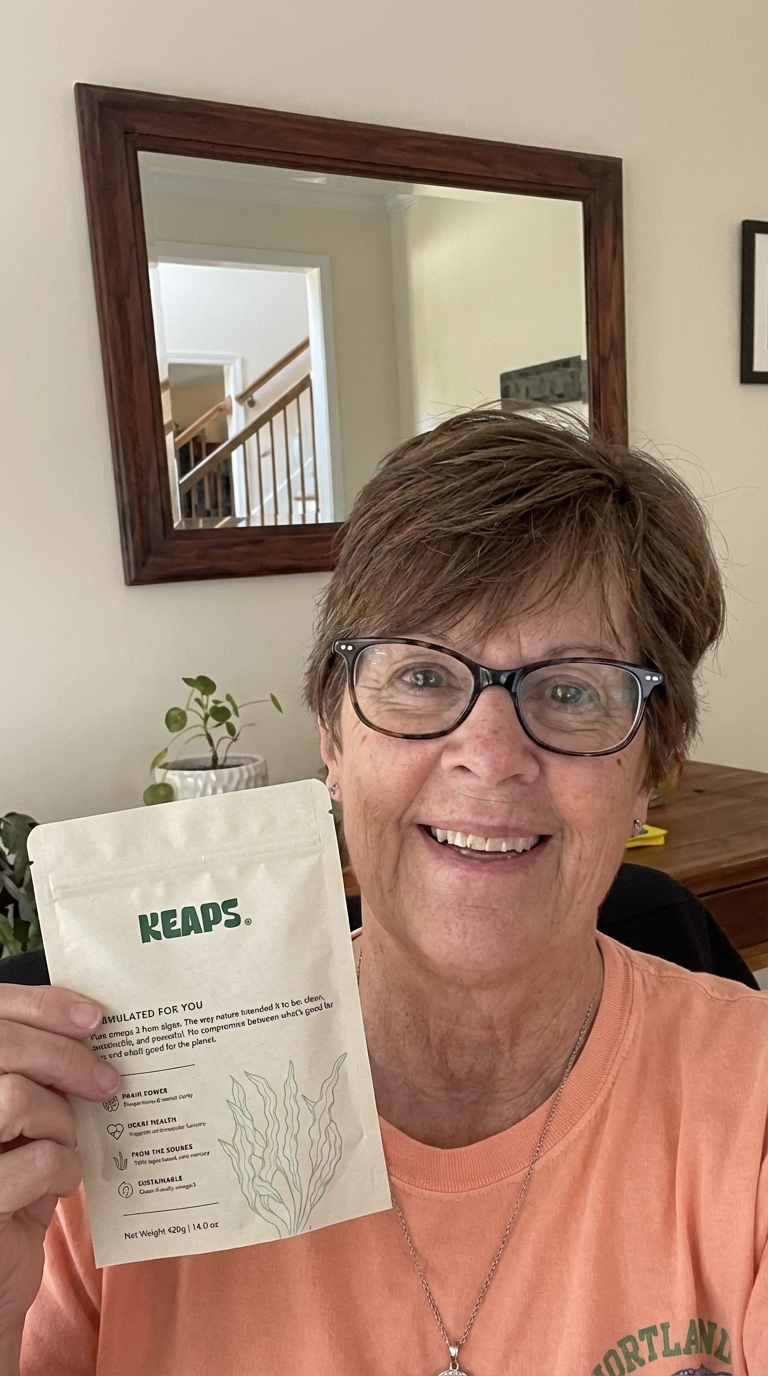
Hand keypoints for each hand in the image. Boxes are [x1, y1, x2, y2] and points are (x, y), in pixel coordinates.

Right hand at [0, 985, 118, 1373]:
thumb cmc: (13, 1191)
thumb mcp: (24, 1125)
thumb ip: (39, 1077)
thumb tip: (92, 1027)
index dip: (40, 1005)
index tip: (93, 1016)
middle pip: (3, 1046)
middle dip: (65, 1056)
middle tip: (108, 1082)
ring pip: (16, 1097)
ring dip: (60, 1119)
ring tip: (68, 1145)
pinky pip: (35, 1160)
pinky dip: (63, 1169)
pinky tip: (62, 1185)